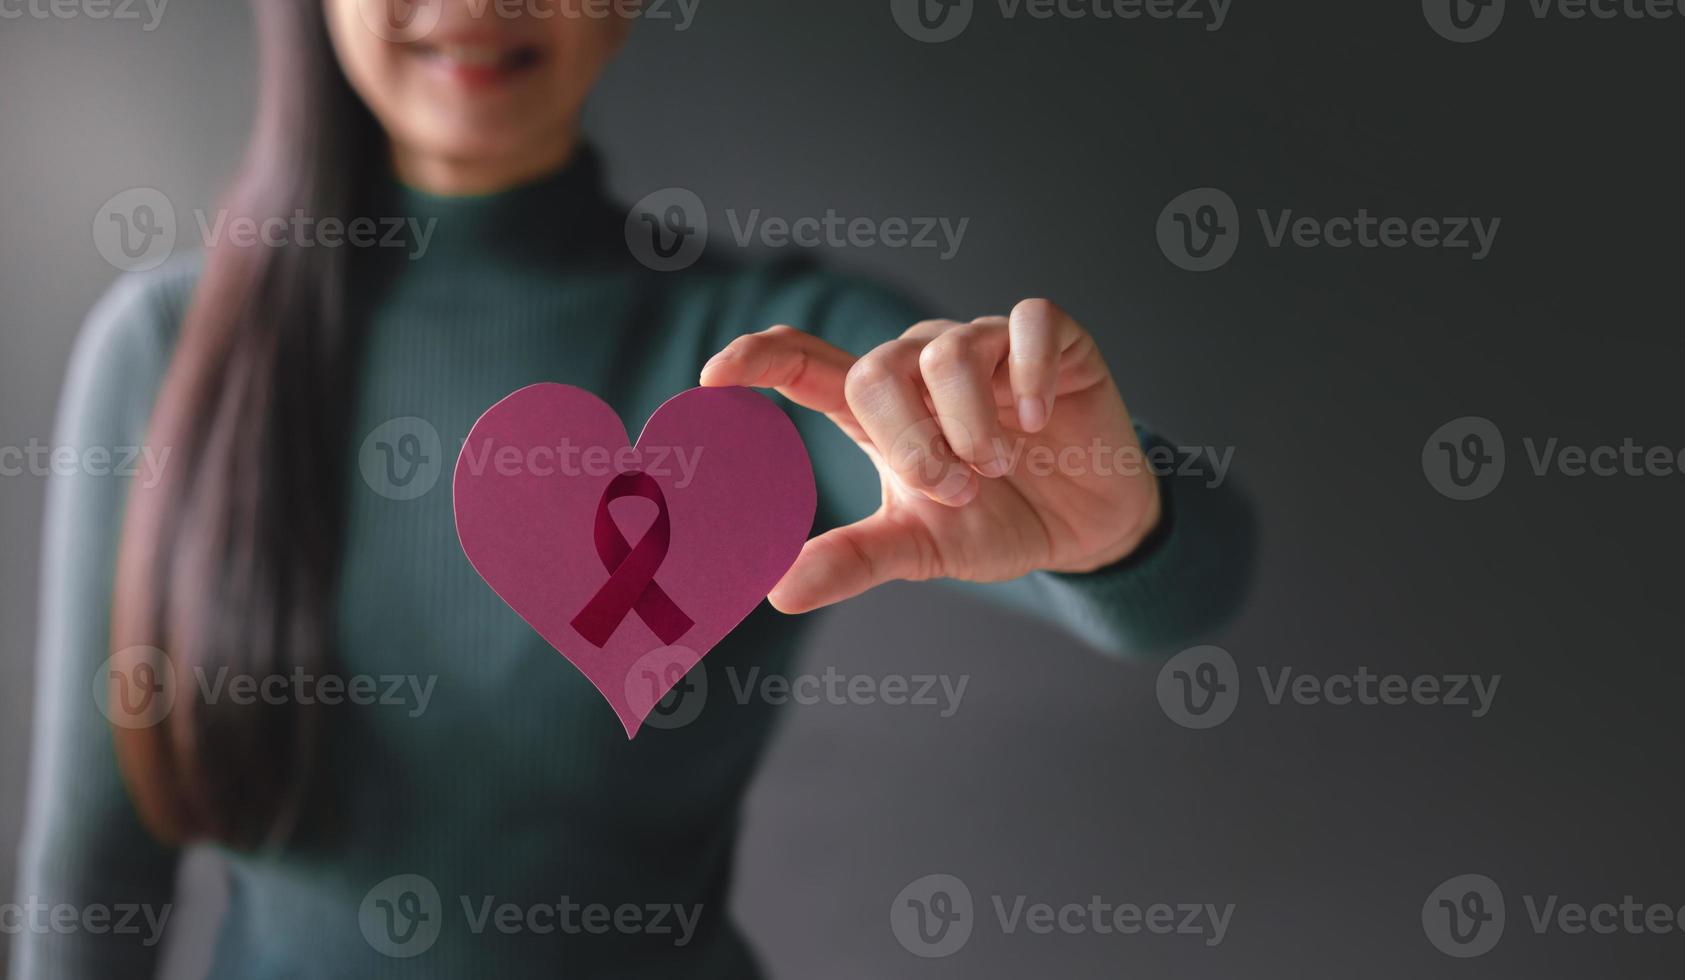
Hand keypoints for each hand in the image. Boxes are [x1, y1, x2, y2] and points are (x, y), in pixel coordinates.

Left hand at [699, 299, 1161, 613]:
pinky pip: (1029, 324)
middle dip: (908, 439)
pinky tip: (1036, 418)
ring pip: (949, 351)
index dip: (758, 358)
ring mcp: (987, 347)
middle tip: (948, 489)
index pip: (804, 361)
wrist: (1085, 530)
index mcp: (877, 409)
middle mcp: (922, 365)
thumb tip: (775, 590)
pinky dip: (1029, 373)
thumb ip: (851, 560)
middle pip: (878, 368)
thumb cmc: (990, 524)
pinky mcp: (1054, 341)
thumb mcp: (917, 548)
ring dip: (969, 423)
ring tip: (993, 468)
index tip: (714, 375)